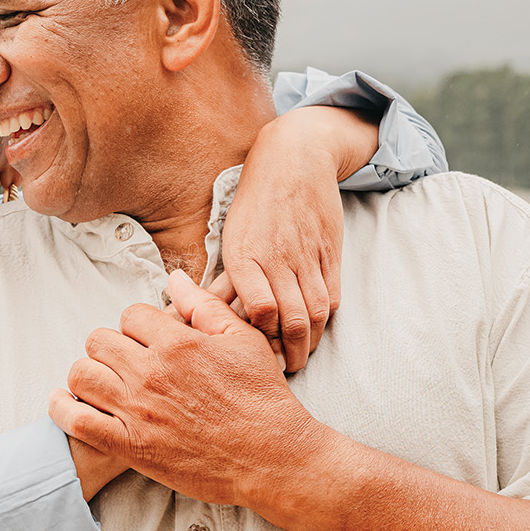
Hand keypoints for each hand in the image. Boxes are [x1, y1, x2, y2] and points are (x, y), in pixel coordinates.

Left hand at [50, 270, 328, 508]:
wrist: (272, 458)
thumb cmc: (262, 399)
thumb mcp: (243, 341)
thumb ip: (203, 307)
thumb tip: (174, 279)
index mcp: (177, 342)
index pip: (130, 315)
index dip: (137, 325)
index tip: (146, 340)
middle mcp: (151, 372)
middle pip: (99, 341)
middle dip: (110, 347)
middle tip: (123, 361)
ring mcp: (137, 410)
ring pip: (82, 375)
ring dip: (87, 374)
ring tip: (99, 381)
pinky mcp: (130, 446)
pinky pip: (77, 421)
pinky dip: (63, 409)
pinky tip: (63, 403)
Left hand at [223, 108, 373, 371]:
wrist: (294, 159)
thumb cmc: (254, 202)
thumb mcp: (231, 236)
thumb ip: (225, 278)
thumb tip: (199, 316)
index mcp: (244, 254)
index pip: (257, 311)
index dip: (258, 340)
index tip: (251, 359)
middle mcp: (277, 257)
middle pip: (291, 319)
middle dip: (288, 352)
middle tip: (282, 371)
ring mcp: (307, 255)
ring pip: (315, 311)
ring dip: (308, 341)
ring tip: (299, 357)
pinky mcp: (329, 253)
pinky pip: (331, 295)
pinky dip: (324, 318)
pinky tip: (314, 331)